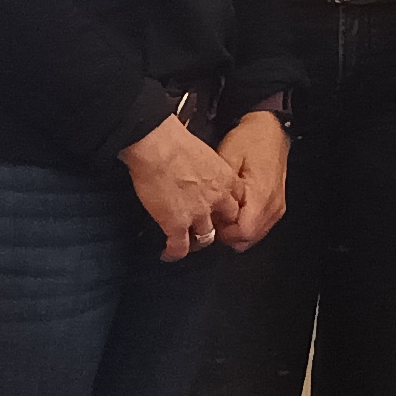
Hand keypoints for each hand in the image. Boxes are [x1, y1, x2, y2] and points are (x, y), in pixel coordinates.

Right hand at [120, 117, 242, 261]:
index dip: (229, 206)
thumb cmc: (174, 141)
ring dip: (198, 241)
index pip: (237, 200)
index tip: (222, 209)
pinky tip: (168, 254)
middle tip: (209, 227)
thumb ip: (205, 167)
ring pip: (206, 237)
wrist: (158, 146)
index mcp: (225, 178)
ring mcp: (198, 214)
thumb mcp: (203, 152)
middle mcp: (217, 199)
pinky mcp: (177, 224)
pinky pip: (179, 247)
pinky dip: (174, 253)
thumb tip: (195, 171)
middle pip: (227, 221)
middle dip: (220, 226)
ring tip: (188, 243)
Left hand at [214, 113, 290, 250]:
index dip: (223, 232)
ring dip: (237, 230)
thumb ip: (220, 189)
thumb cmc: (250, 140)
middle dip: (228, 234)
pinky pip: (260, 226)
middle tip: (214, 217)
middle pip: (248, 239)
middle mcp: (272, 205)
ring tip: (223, 212)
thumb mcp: (227, 159)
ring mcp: (276, 207)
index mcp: (261, 194)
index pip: (243, 232)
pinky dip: (246, 224)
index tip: (211, 221)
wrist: (270, 130)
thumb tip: (209, 211)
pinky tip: (235, 210)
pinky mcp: (276, 206)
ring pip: (254, 236)